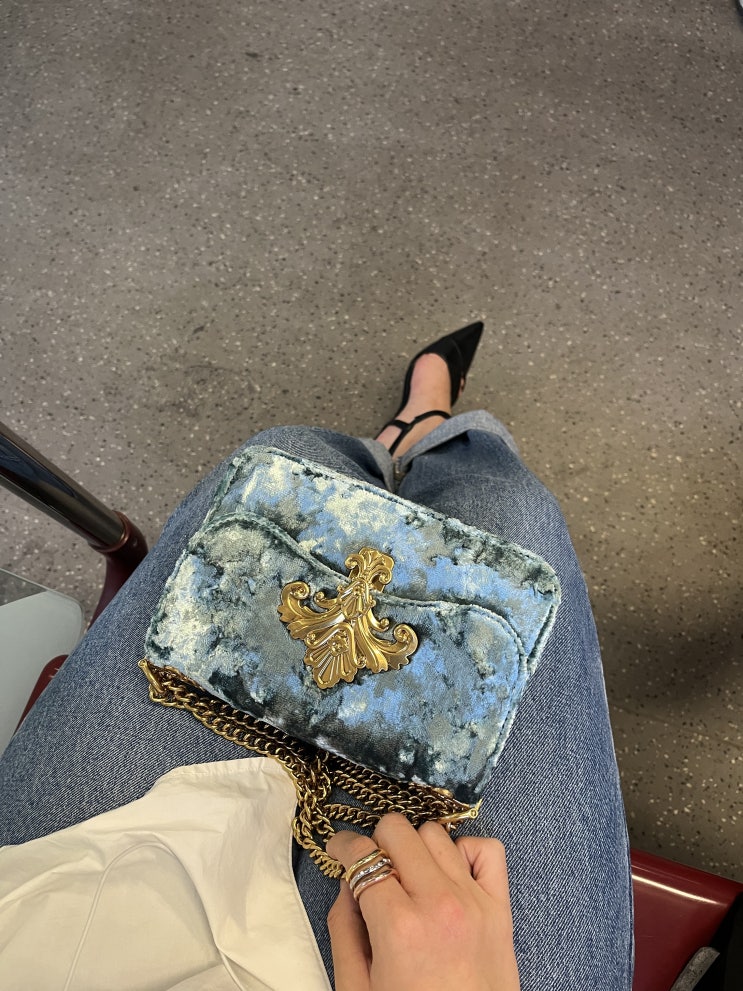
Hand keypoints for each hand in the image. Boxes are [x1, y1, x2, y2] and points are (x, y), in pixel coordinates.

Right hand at [326, 812, 519, 990]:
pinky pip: (487, 849)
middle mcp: (438, 904)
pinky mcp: (501, 908)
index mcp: (398, 927)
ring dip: (417, 848)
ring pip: (436, 834)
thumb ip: (343, 929)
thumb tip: (347, 884)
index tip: (339, 850)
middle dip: (378, 843)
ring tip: (410, 877)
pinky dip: (465, 851)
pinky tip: (449, 875)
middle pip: (398, 831)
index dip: (343, 847)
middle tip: (373, 868)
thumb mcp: (357, 988)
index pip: (362, 855)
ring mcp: (474, 902)